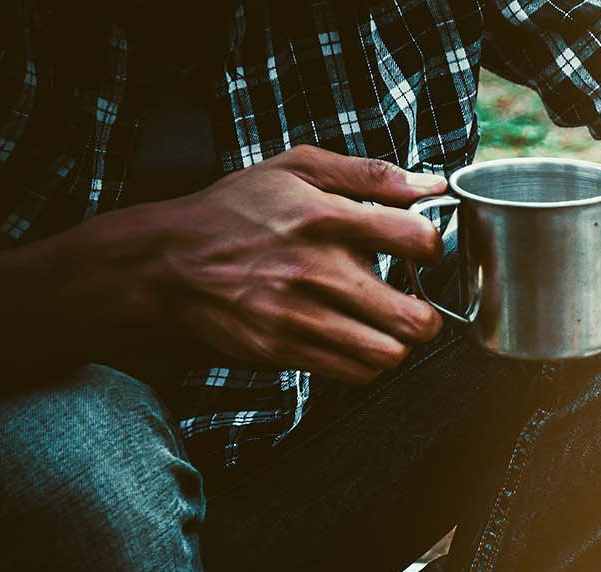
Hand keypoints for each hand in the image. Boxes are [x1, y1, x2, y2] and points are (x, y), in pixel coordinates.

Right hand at [153, 146, 447, 382]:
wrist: (167, 263)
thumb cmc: (236, 211)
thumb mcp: (296, 169)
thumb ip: (370, 174)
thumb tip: (433, 185)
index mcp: (325, 218)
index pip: (416, 239)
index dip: (433, 247)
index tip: (422, 251)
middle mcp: (317, 271)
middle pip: (414, 319)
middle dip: (427, 315)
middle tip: (415, 305)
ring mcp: (301, 317)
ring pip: (389, 355)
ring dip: (396, 343)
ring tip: (383, 326)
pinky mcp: (285, 350)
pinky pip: (355, 373)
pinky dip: (366, 362)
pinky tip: (354, 338)